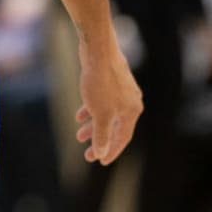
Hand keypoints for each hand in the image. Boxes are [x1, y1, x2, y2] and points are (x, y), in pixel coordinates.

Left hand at [75, 36, 142, 164]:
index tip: (100, 162)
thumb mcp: (100, 113)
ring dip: (93, 127)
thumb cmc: (100, 81)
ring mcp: (121, 90)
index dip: (111, 151)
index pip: (123, 138)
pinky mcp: (110, 81)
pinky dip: (91, 110)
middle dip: (100, 141)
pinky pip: (102, 102)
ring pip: (107, 114)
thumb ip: (101, 134)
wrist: (98, 50)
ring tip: (79, 136)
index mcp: (132, 111)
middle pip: (115, 127)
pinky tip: (79, 116)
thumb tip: (100, 152)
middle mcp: (130, 101)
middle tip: (86, 154)